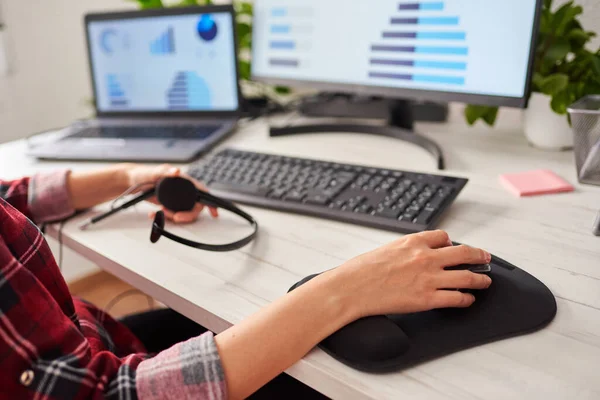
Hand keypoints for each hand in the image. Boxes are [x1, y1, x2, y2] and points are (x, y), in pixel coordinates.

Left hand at [122, 164, 218, 223]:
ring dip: (172, 217)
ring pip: (183, 212)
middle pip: (194, 206)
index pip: (201, 190)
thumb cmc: (140, 174)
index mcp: (182, 180)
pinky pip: (172, 214)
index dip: (210, 202)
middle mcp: (181, 189)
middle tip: (175, 217)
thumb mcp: (151, 172)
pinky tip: (154, 214)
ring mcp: (175, 197)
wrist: (128, 182)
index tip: (214, 213)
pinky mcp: (168, 204)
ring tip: (159, 213)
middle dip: (186, 214)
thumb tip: (177, 171)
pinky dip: (164, 217)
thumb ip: (164, 172)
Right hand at [331, 230, 491, 319]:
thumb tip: (413, 254)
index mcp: (413, 242)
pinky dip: (467, 298)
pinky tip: (468, 299)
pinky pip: (457, 298)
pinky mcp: (428, 299)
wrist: (352, 288)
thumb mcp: (385, 249)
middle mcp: (425, 257)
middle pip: (463, 253)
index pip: (443, 237)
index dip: (451, 242)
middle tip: (485, 258)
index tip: (455, 246)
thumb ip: (404, 250)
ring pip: (467, 276)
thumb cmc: (361, 270)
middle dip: (478, 256)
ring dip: (480, 279)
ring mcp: (429, 278)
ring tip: (485, 281)